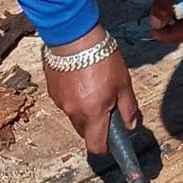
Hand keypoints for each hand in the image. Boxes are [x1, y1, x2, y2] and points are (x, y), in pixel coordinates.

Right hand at [43, 26, 139, 155]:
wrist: (73, 35)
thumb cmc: (101, 57)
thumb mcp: (123, 84)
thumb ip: (128, 109)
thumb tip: (130, 125)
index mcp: (93, 114)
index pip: (96, 147)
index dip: (106, 147)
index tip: (113, 138)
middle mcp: (73, 113)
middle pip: (85, 132)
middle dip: (97, 126)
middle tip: (108, 106)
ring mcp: (60, 102)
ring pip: (75, 117)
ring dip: (86, 111)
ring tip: (94, 88)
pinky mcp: (53, 91)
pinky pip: (66, 103)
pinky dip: (75, 98)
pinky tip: (82, 80)